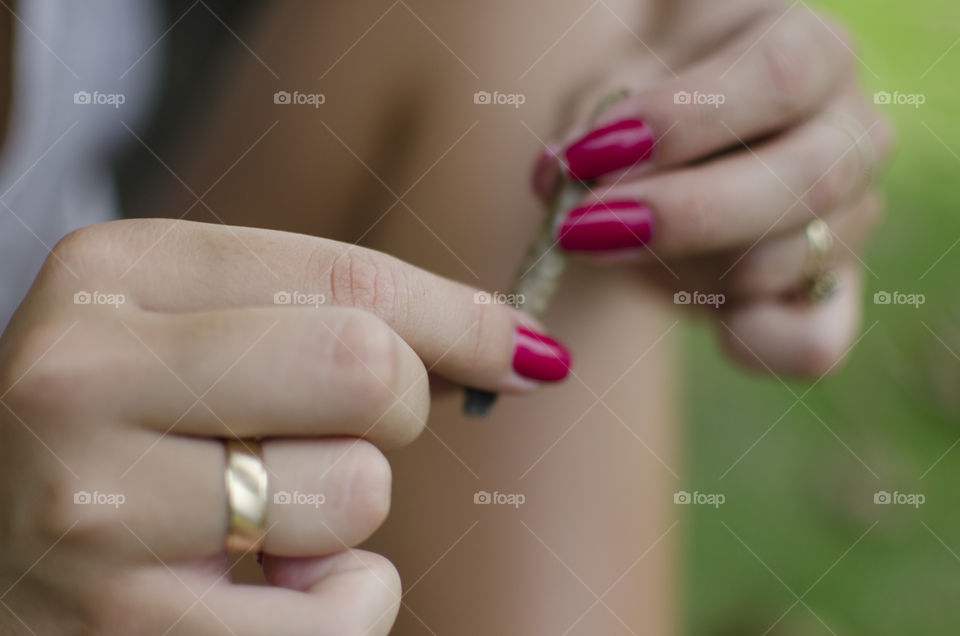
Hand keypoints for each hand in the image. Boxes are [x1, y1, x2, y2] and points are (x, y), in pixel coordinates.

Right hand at [0, 220, 570, 634]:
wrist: (2, 545)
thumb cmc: (131, 428)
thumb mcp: (197, 330)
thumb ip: (337, 315)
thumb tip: (520, 349)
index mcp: (113, 275)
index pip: (349, 277)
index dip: (459, 319)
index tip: (517, 350)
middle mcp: (82, 380)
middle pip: (366, 369)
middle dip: (393, 407)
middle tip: (339, 430)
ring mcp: (98, 515)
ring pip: (356, 493)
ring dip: (347, 513)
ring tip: (260, 515)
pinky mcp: (129, 633)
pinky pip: (342, 613)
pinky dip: (341, 601)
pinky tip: (260, 588)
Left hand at [534, 0, 893, 376]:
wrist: (671, 154)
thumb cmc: (645, 105)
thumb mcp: (610, 91)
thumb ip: (589, 126)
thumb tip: (560, 177)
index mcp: (810, 51)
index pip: (778, 76)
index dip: (681, 121)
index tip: (590, 154)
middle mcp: (852, 130)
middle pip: (808, 177)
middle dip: (684, 213)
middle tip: (582, 226)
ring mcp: (853, 214)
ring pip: (791, 259)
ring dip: (686, 270)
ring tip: (611, 249)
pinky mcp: (830, 288)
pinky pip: (814, 341)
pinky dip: (756, 346)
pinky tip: (710, 325)